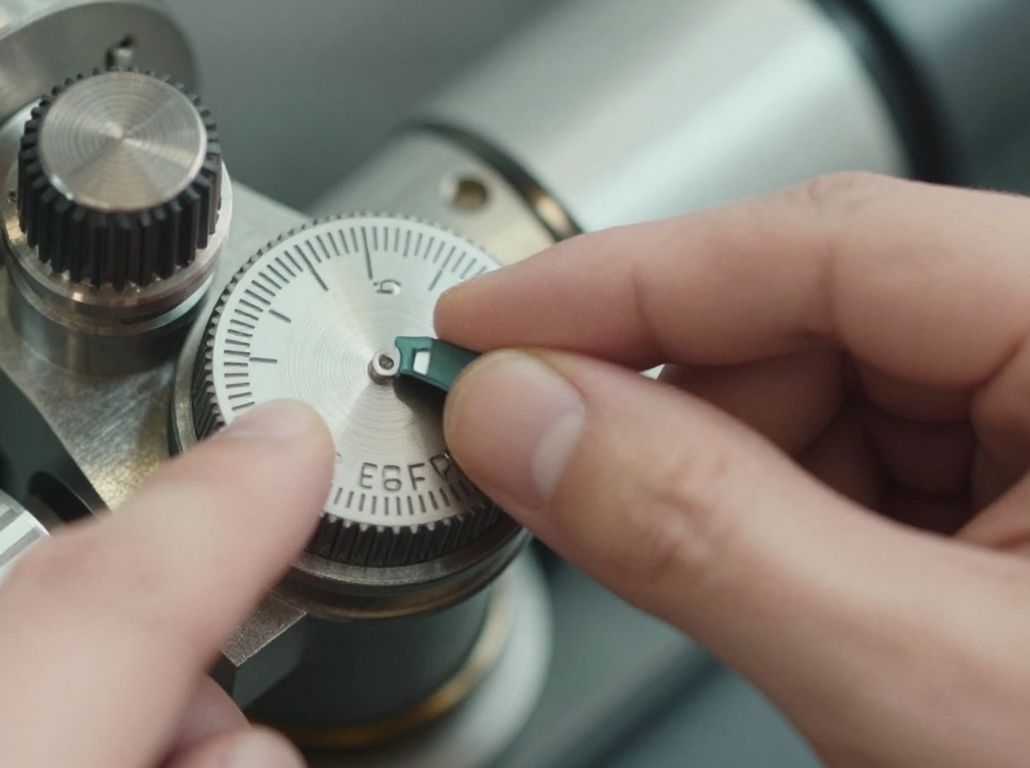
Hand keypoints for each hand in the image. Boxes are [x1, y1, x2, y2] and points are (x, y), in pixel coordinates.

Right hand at [438, 173, 1029, 766]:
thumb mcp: (917, 683)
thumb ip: (700, 529)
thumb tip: (524, 417)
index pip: (826, 242)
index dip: (624, 275)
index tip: (487, 320)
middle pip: (822, 315)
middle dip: (667, 397)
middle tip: (545, 464)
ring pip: (834, 395)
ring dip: (726, 473)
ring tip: (698, 567)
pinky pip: (871, 466)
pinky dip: (786, 518)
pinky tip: (773, 582)